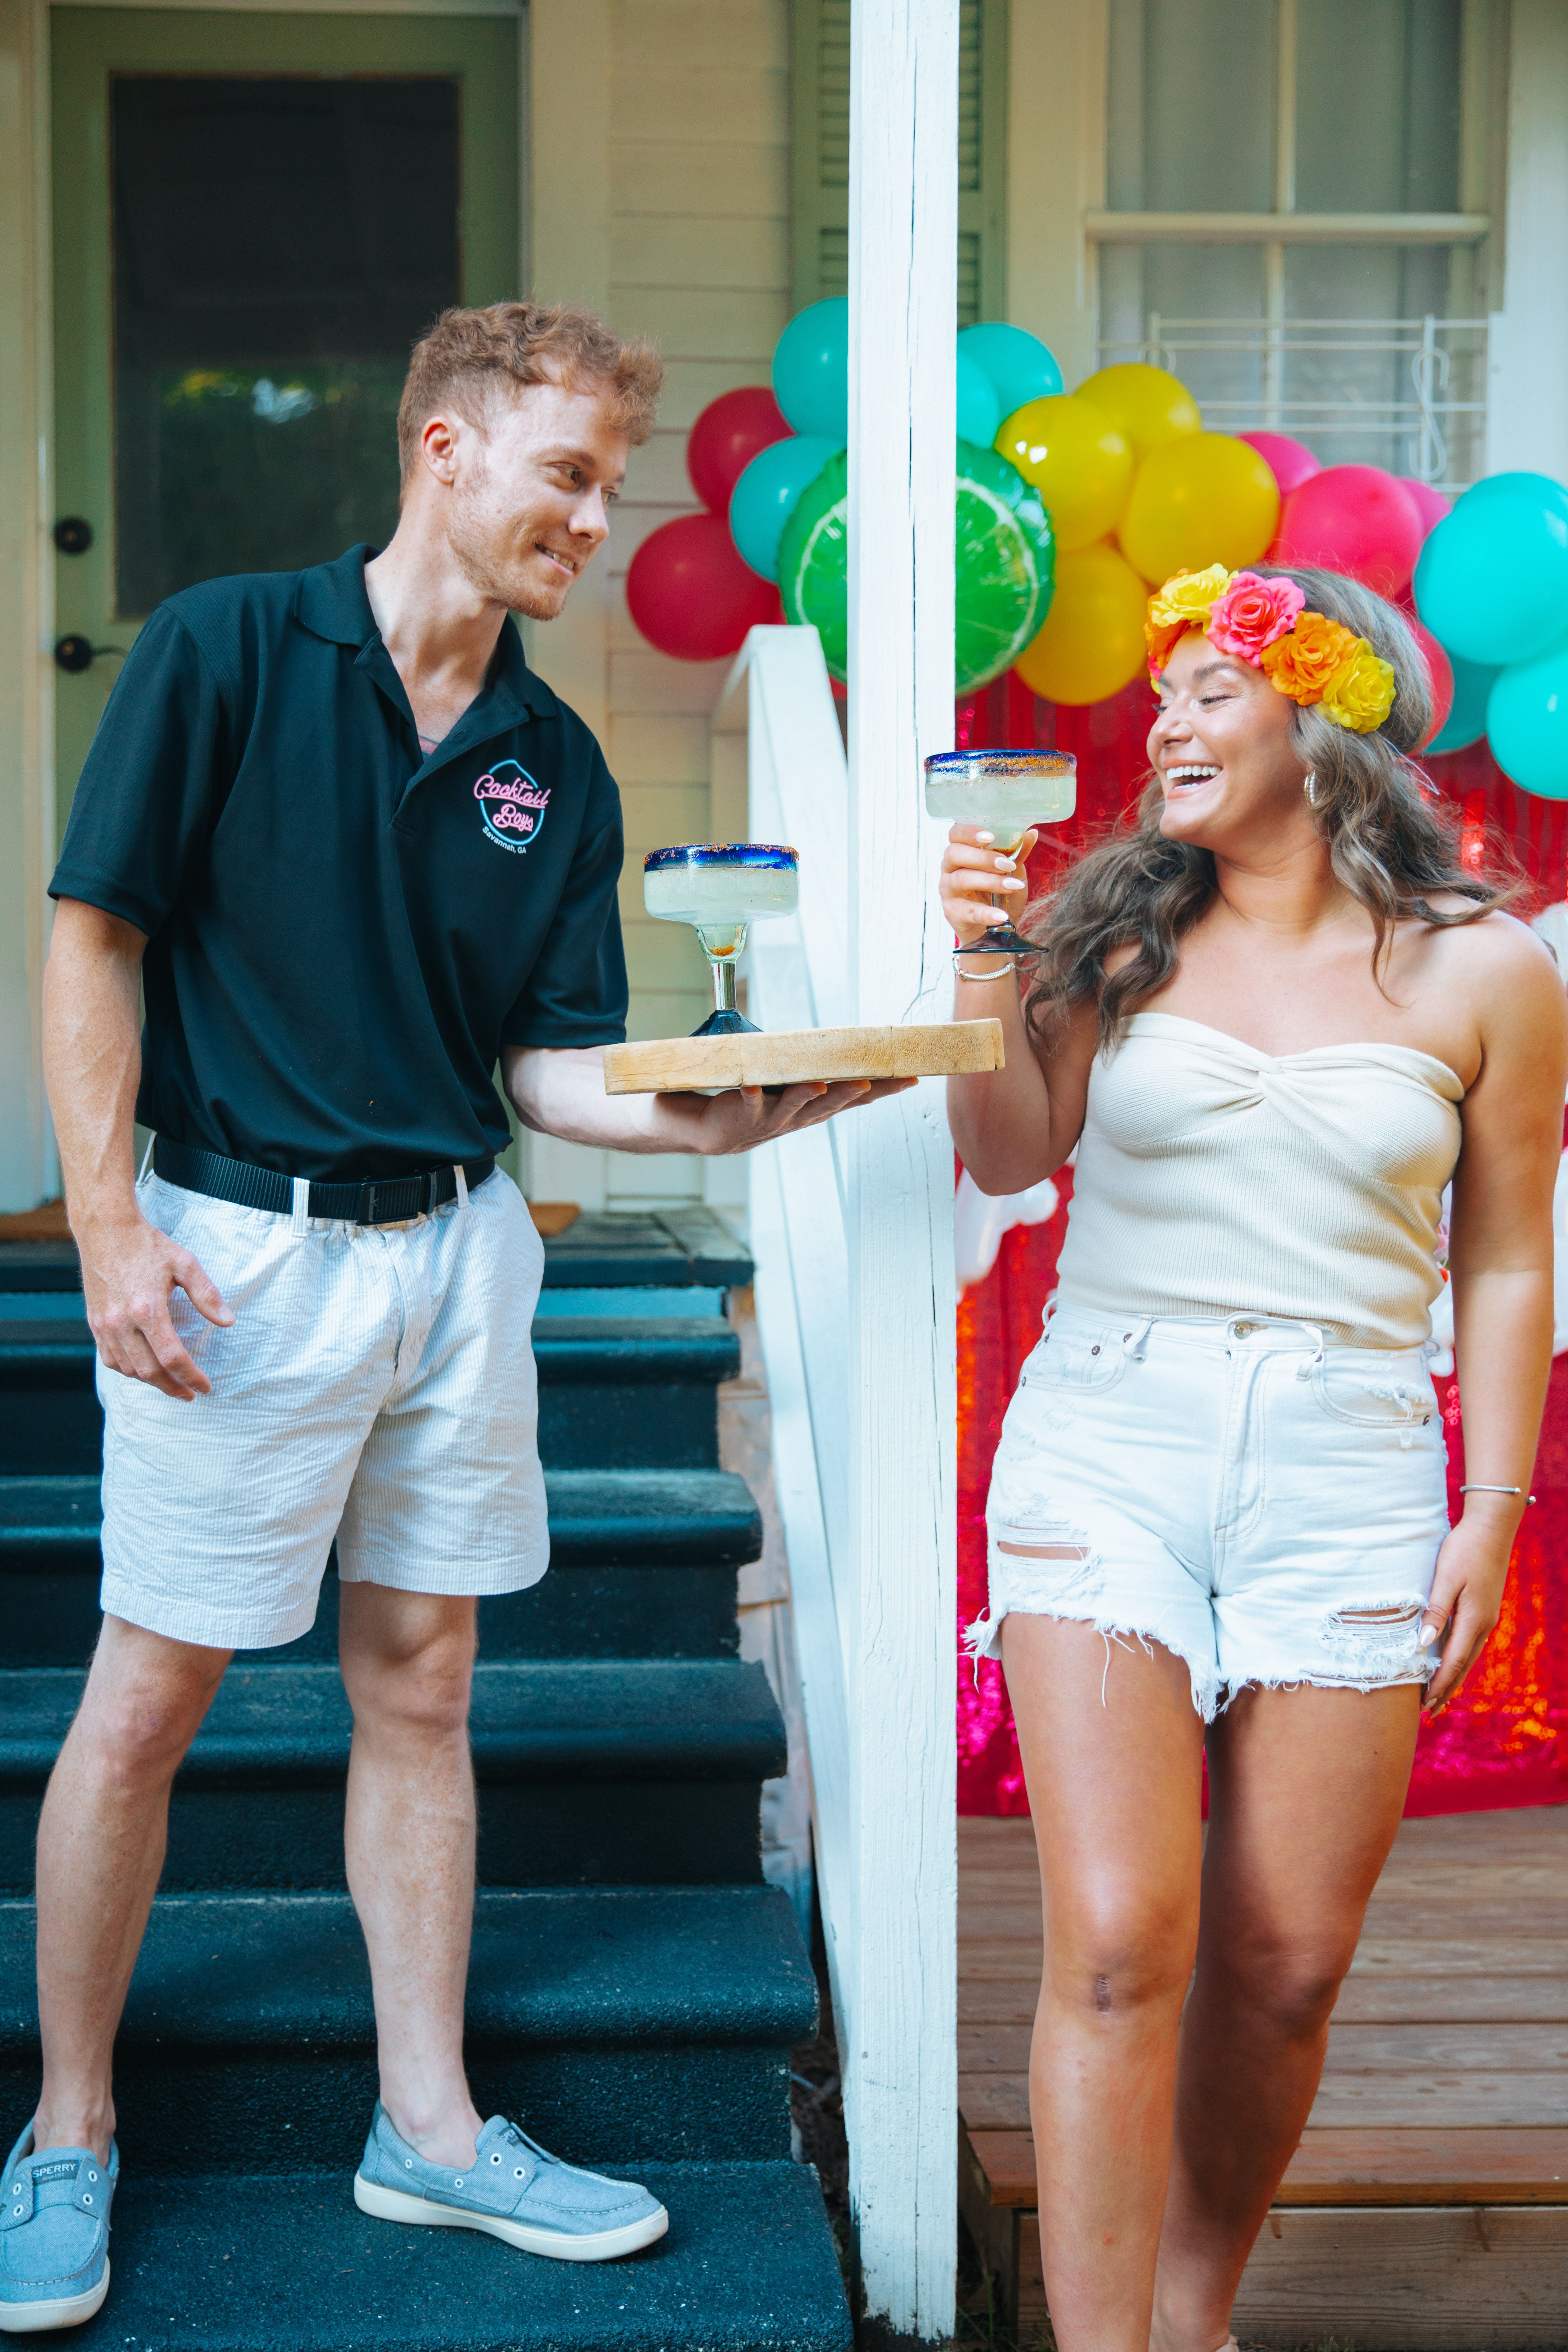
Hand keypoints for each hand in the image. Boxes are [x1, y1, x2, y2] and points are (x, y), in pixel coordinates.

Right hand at [75, 1209, 233, 1400]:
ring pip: (128, 1369)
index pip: (172, 1357)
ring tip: (171, 1383)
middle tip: (190, 1394)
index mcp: (148, 1309)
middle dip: (173, 1387)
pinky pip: (109, 1358)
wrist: (106, 1229)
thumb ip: (207, 1294)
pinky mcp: (94, 1322)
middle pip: (150, 1371)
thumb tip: (228, 1321)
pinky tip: (143, 1369)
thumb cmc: (148, 1245)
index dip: (191, 1377)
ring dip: (151, 1381)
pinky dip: (128, 1370)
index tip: (205, 1387)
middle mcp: (122, 1322)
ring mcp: (105, 1324)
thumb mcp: (185, 1263)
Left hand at [654, 1075, 915, 1155]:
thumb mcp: (789, 1085)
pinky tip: (754, 1088)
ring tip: (818, 1085)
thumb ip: (812, 1068)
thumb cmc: (753, 1101)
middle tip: (868, 1082)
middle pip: (828, 1106)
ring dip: (805, 1096)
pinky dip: (751, 1095)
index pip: (854, 1100)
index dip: (882, 1090)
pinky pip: (746, 1102)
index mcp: (813, 1107)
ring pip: (792, 1107)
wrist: (706, 1130)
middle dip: (849, 1094)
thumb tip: (840, 1039)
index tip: (910, 1078)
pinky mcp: (739, 1114)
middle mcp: (796, 1117)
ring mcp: (768, 1119)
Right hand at [938, 823, 1037, 946]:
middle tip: (1006, 864)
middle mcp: (949, 868)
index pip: (956, 833)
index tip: (990, 837)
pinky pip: (968, 911)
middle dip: (982, 857)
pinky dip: (986, 913)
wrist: (995, 928)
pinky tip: (1002, 915)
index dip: (969, 832)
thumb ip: (1018, 853)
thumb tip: (1032, 833)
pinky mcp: (953, 912)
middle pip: (954, 854)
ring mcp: (948, 890)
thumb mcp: (1012, 871)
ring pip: (961, 880)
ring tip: (1012, 886)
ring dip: (989, 881)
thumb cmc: (999, 893)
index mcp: (961, 851)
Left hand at [1419, 1503, 1515, 1710]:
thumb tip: (1424, 1644)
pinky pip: (1470, 1642)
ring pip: (1468, 1655)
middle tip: (1430, 1711)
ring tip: (1439, 1694)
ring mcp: (1487, 1617)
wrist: (1491, 1528)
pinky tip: (1451, 1661)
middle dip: (1447, 1689)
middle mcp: (1483, 1624)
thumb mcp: (1446, 1579)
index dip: (1439, 1684)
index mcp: (1473, 1619)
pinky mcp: (1484, 1608)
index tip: (1425, 1704)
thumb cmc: (1463, 1550)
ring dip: (1453, 1676)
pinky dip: (1459, 1658)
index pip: (1453, 1662)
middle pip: (1463, 1665)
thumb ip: (1435, 1612)